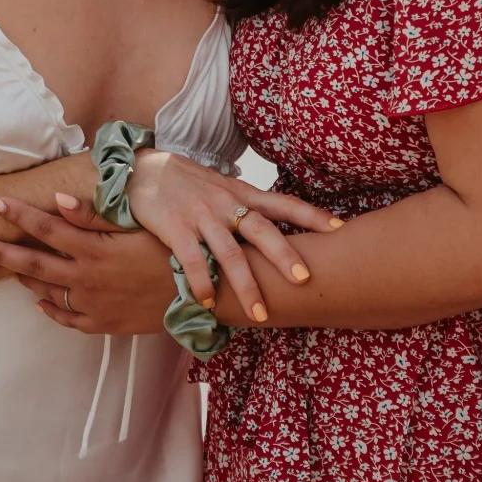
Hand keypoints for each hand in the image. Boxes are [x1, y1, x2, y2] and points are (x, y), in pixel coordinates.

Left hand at [0, 196, 175, 333]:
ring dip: (22, 277)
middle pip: (31, 263)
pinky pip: (68, 318)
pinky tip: (39, 301)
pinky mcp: (105, 325)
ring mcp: (93, 306)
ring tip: (2, 264)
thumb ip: (95, 216)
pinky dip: (50, 308)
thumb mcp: (137, 227)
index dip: (18, 214)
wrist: (203, 296)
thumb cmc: (173, 251)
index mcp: (93, 251)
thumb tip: (59, 201)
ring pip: (46, 291)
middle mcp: (87, 280)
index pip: (45, 228)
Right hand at [124, 151, 339, 321]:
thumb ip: (244, 207)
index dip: (312, 215)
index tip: (340, 228)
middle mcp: (225, 204)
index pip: (284, 203)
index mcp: (241, 194)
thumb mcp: (220, 188)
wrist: (141, 169)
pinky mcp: (174, 228)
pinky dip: (201, 283)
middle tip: (304, 279)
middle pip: (262, 230)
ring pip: (230, 252)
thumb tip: (274, 227)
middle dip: (284, 256)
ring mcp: (200, 216)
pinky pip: (192, 259)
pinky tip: (208, 302)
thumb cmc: (185, 183)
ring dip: (246, 285)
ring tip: (260, 313)